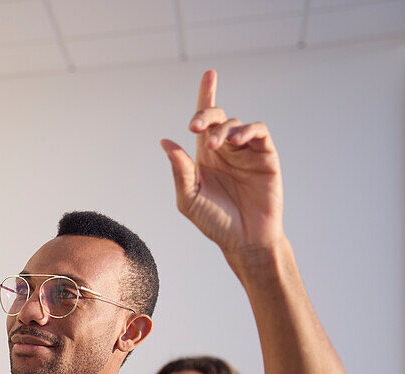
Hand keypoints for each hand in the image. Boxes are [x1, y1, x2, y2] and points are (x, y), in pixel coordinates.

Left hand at [161, 70, 285, 267]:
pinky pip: (259, 132)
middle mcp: (226, 150)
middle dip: (206, 114)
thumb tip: (166, 142)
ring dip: (224, 129)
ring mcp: (247, 152)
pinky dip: (247, 130)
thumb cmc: (214, 221)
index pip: (204, 121)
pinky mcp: (266, 157)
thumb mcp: (189, 197)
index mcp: (205, 156)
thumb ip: (180, 169)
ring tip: (216, 146)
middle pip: (218, 117)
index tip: (209, 74)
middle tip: (195, 127)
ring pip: (237, 124)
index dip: (206, 95)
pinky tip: (237, 140)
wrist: (243, 239)